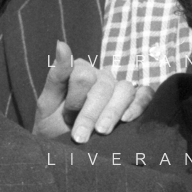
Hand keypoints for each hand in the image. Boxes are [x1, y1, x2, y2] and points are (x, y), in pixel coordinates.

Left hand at [32, 41, 153, 142]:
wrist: (63, 147)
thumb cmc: (53, 125)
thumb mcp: (47, 103)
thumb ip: (56, 75)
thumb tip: (61, 44)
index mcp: (80, 70)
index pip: (83, 75)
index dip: (76, 99)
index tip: (67, 119)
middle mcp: (101, 75)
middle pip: (103, 86)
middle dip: (91, 113)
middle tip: (80, 137)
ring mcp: (118, 88)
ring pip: (124, 90)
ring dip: (112, 112)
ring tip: (102, 132)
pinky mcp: (134, 101)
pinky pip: (144, 95)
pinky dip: (138, 105)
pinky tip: (126, 120)